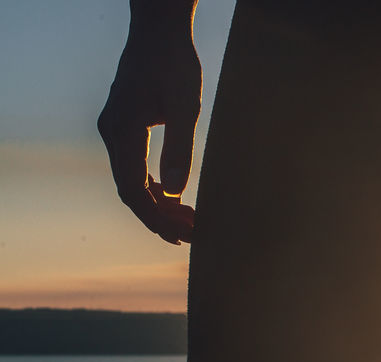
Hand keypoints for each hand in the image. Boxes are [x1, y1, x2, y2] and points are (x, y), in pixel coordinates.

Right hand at [98, 17, 200, 244]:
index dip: (157, 218)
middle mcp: (112, 134)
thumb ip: (181, 147)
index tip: (184, 236)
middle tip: (193, 236)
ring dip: (159, 205)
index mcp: (123, 131)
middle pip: (131, 191)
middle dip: (160, 218)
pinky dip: (155, 187)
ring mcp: (115, 131)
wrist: (159, 32)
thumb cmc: (175, 65)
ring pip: (133, 181)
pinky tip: (177, 199)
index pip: (134, 190)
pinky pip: (135, 168)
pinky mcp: (126, 128)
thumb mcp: (187, 106)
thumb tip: (175, 189)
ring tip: (191, 223)